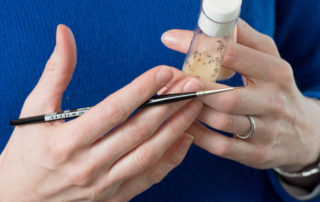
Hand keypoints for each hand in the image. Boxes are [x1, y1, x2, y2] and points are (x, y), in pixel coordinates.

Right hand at [0, 25, 202, 200]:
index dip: (141, 89)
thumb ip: (55, 73)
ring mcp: (104, 186)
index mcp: (68, 142)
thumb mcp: (35, 110)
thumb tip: (65, 36)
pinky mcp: (114, 197)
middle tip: (189, 87)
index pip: (113, 110)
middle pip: (138, 132)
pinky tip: (184, 139)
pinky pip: (149, 178)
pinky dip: (170, 159)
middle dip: (168, 106)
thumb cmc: (27, 152)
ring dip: (175, 129)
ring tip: (193, 108)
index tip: (163, 73)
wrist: (21, 198)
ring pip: (148, 155)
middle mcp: (88, 166)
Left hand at [161, 19, 319, 172]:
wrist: (303, 133)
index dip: (199, 46)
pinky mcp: (256, 153)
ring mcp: (265, 130)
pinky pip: (220, 145)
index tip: (171, 40)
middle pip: (225, 95)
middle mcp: (272, 102)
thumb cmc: (276, 90)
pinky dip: (198, 135)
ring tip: (172, 100)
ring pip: (220, 120)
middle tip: (168, 79)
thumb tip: (221, 22)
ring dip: (192, 110)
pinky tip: (185, 123)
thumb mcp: (270, 61)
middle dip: (192, 86)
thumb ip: (246, 40)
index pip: (233, 54)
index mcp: (275, 72)